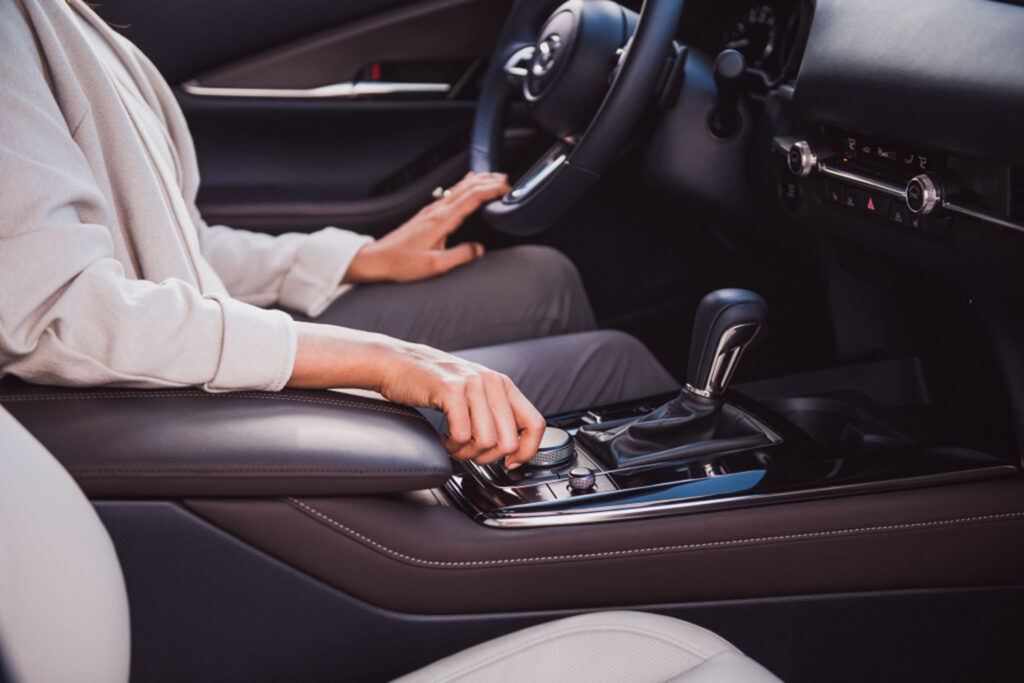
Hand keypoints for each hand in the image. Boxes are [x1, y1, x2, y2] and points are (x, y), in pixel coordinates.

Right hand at [288, 323, 545, 468]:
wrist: (396, 363)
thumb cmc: (433, 383)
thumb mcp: (474, 393)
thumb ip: (495, 413)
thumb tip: (515, 449)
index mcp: (503, 385)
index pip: (536, 424)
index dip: (527, 451)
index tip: (510, 462)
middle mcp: (492, 382)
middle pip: (509, 441)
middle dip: (487, 457)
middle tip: (468, 451)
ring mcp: (472, 384)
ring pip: (486, 441)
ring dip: (466, 452)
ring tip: (453, 443)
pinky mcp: (450, 390)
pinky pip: (462, 434)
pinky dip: (451, 445)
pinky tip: (442, 437)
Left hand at [344, 172, 509, 283]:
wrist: (378, 259)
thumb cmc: (402, 262)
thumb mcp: (435, 265)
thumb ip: (460, 255)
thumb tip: (479, 249)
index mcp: (442, 220)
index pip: (472, 197)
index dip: (491, 190)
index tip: (507, 190)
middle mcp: (436, 210)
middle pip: (467, 188)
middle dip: (488, 181)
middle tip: (506, 181)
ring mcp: (431, 210)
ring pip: (458, 188)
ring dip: (478, 181)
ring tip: (493, 178)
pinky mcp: (427, 214)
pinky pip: (450, 193)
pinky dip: (464, 185)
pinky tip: (467, 183)